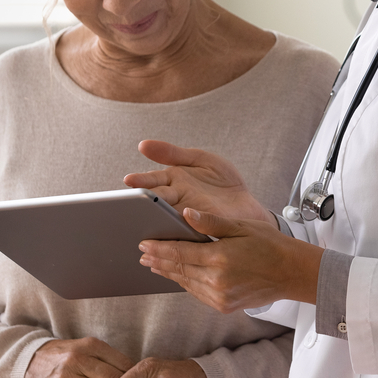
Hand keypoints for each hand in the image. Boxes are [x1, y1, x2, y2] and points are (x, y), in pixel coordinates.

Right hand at [126, 140, 273, 224]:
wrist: (248, 203)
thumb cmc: (223, 181)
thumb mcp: (200, 159)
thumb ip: (173, 153)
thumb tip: (142, 145)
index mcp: (173, 182)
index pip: (152, 181)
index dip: (141, 181)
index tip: (130, 180)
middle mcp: (176, 201)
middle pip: (156, 201)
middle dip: (144, 202)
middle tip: (133, 202)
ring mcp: (187, 217)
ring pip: (166, 218)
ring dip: (157, 219)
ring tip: (148, 218)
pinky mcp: (199, 231)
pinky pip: (185, 232)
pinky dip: (177, 232)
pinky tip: (173, 230)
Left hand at [139, 208, 322, 312]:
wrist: (292, 273)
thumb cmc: (269, 244)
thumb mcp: (241, 226)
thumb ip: (211, 222)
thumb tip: (185, 214)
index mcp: (219, 258)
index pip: (180, 253)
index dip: (159, 249)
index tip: (144, 244)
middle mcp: (216, 281)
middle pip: (178, 269)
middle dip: (158, 261)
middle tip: (142, 254)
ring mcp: (219, 296)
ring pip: (185, 283)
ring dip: (168, 272)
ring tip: (154, 264)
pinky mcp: (224, 305)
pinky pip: (197, 292)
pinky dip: (185, 282)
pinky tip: (179, 275)